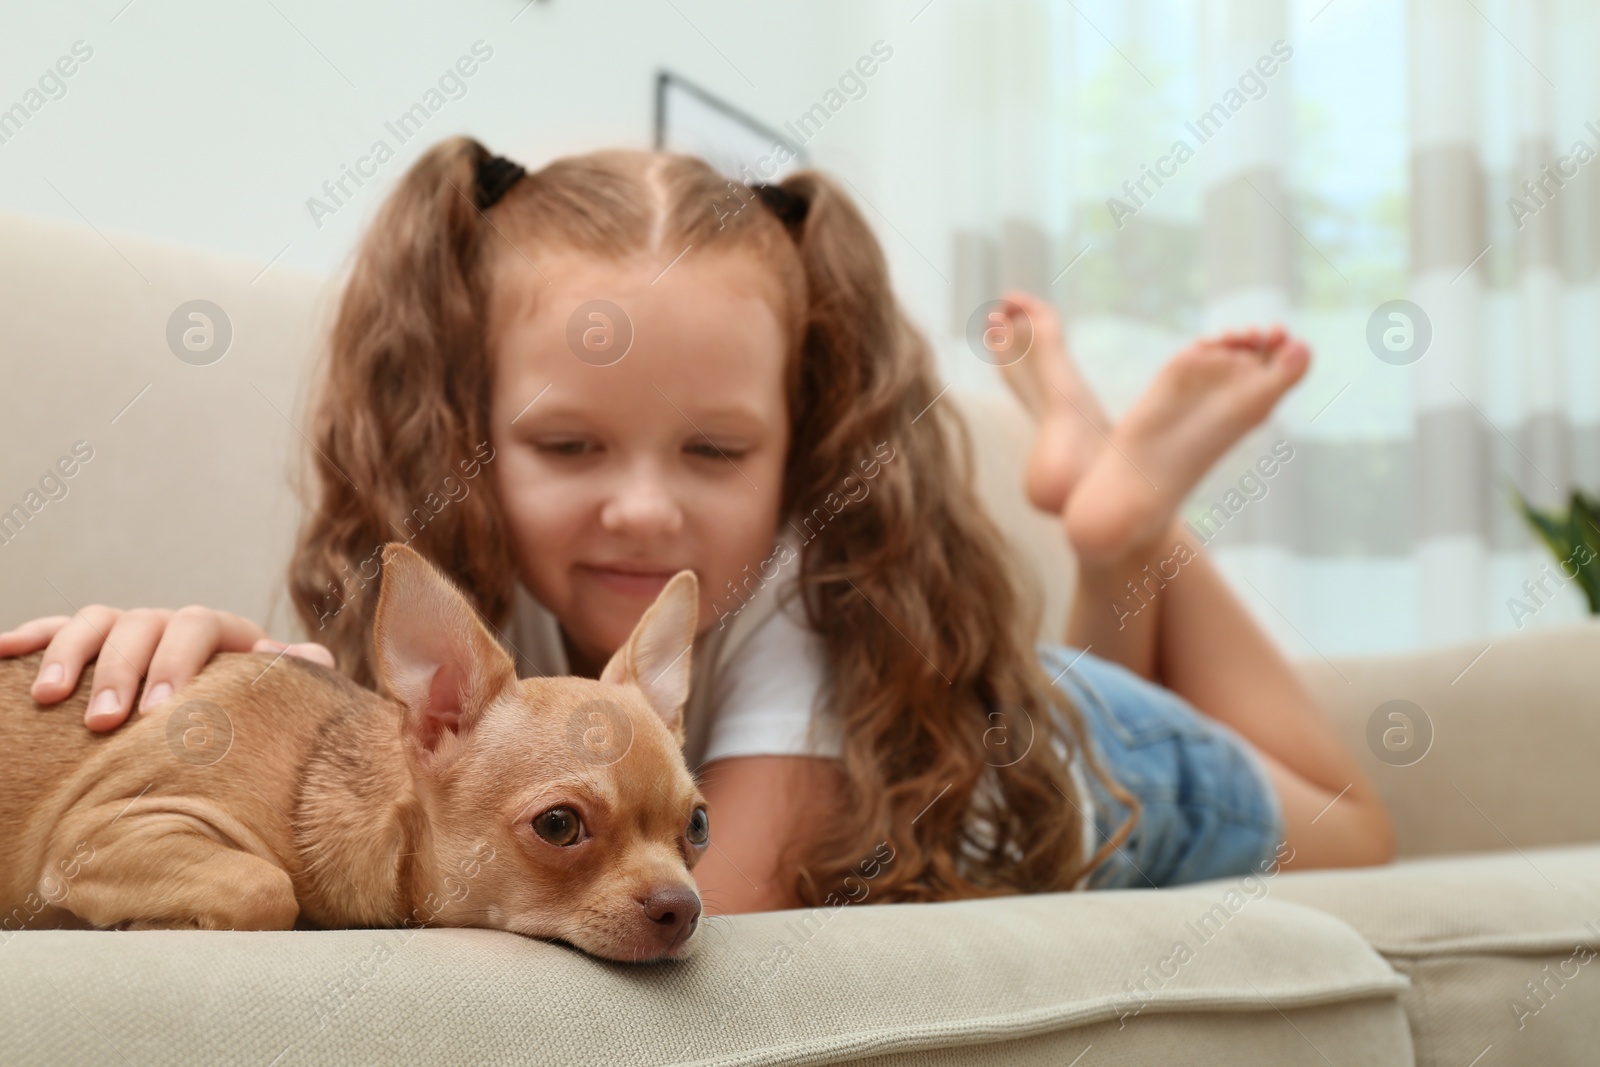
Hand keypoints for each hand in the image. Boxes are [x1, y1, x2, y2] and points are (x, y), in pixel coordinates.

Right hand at [0, 606, 333, 731]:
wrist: (220, 727)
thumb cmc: (247, 726)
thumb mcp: (273, 706)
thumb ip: (291, 682)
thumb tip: (311, 657)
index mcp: (220, 635)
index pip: (199, 625)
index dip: (178, 662)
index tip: (159, 711)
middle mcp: (171, 626)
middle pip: (143, 625)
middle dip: (120, 671)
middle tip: (103, 721)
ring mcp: (127, 632)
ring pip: (96, 622)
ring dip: (70, 656)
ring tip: (49, 700)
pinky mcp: (88, 646)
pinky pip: (55, 630)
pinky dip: (30, 637)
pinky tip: (1, 653)